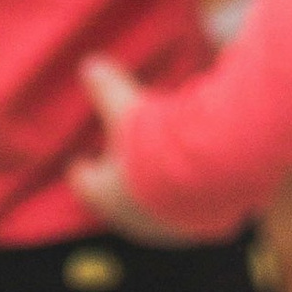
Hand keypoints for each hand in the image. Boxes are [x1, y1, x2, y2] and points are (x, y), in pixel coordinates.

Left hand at [68, 54, 200, 244]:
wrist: (211, 173)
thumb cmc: (157, 143)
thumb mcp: (129, 109)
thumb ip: (108, 89)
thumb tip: (88, 63)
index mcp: (105, 193)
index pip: (85, 182)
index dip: (83, 170)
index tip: (80, 161)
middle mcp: (131, 218)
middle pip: (118, 201)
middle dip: (120, 184)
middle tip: (123, 166)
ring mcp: (166, 227)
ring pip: (154, 211)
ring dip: (155, 194)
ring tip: (163, 174)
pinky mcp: (199, 227)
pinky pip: (189, 215)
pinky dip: (188, 201)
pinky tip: (198, 185)